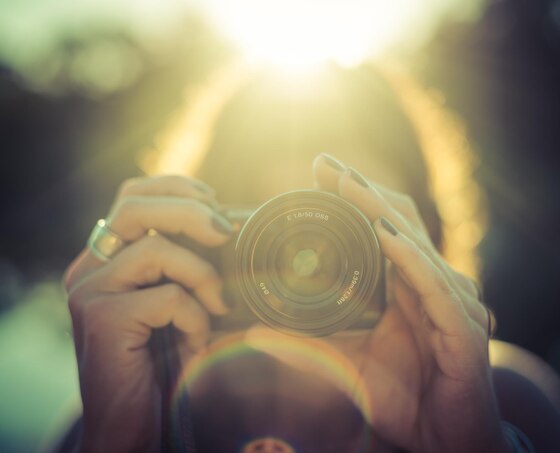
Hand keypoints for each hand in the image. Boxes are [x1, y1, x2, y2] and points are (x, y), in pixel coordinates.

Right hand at [64, 175, 232, 451]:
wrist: (133, 425)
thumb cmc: (164, 361)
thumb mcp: (179, 303)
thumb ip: (189, 265)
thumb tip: (233, 225)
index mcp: (108, 258)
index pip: (133, 195)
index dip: (175, 187)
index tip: (214, 204)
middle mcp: (90, 268)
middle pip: (135, 204)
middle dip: (190, 210)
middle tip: (225, 233)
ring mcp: (90, 291)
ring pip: (155, 248)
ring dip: (202, 276)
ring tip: (216, 309)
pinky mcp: (101, 319)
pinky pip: (167, 297)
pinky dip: (195, 317)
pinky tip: (193, 343)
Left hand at [248, 154, 508, 452]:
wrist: (443, 445)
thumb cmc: (404, 402)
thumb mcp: (344, 365)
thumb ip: (304, 345)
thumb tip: (253, 330)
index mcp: (407, 289)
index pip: (383, 229)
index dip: (354, 199)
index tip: (318, 174)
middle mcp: (432, 286)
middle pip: (399, 224)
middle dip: (362, 192)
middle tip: (326, 165)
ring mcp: (451, 305)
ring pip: (415, 246)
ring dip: (380, 212)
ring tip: (347, 186)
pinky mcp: (464, 331)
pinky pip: (435, 287)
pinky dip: (410, 258)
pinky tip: (384, 235)